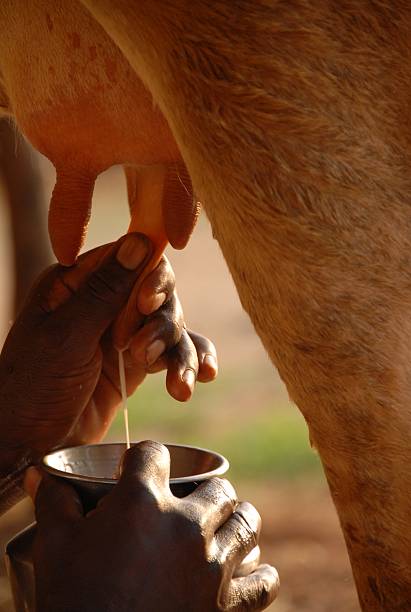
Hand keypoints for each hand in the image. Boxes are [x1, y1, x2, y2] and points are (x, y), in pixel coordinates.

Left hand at [0, 234, 216, 472]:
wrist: (29, 447)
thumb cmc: (33, 388)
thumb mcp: (66, 335)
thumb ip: (105, 290)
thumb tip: (141, 240)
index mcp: (75, 284)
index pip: (129, 258)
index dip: (148, 277)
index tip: (147, 304)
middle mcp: (103, 302)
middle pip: (158, 291)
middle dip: (160, 321)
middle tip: (139, 353)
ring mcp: (122, 333)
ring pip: (170, 323)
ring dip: (179, 351)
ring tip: (178, 385)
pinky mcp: (136, 363)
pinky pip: (173, 352)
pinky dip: (190, 362)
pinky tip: (203, 377)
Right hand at [26, 441, 278, 611]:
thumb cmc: (73, 601)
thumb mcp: (55, 546)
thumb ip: (55, 502)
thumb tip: (43, 475)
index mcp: (142, 502)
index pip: (154, 453)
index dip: (145, 456)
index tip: (139, 468)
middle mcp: (186, 524)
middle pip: (217, 487)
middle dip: (205, 490)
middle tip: (190, 504)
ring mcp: (211, 564)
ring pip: (246, 523)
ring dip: (237, 521)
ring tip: (224, 527)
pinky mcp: (227, 605)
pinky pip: (262, 582)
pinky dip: (258, 574)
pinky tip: (248, 571)